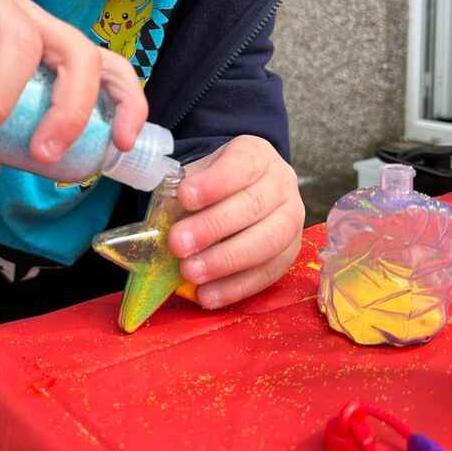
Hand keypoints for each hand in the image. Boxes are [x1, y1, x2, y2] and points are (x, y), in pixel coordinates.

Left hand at [169, 136, 304, 308]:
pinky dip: (235, 287)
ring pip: (267, 242)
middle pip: (253, 205)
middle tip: (178, 244)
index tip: (184, 197)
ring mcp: (292, 219)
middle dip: (213, 227)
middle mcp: (282, 183)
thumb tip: (159, 223)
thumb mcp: (196, 175)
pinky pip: (268, 274)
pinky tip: (207, 295)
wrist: (241, 193)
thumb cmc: (213, 185)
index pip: (241, 164)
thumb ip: (180, 192)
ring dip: (225, 261)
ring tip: (189, 273)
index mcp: (256, 155)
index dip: (213, 183)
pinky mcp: (291, 253)